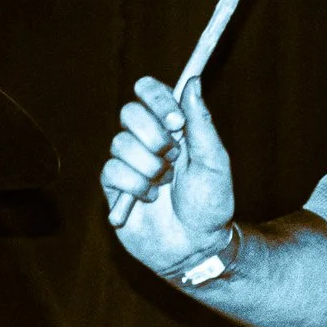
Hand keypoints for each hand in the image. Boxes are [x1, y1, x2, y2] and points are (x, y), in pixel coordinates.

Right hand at [101, 76, 235, 274]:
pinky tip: (151, 199)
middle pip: (129, 112)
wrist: (196, 246)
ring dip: (149, 167)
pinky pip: (111, 171)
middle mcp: (147, 139)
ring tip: (166, 185)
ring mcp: (129, 162)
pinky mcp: (114, 186)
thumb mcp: (214, 161)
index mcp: (173, 127)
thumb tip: (192, 81)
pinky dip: (135, 186)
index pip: (150, 92)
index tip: (175, 120)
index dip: (157, 98)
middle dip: (154, 136)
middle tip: (173, 158)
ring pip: (120, 144)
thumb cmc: (210, 203)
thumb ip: (200, 122)